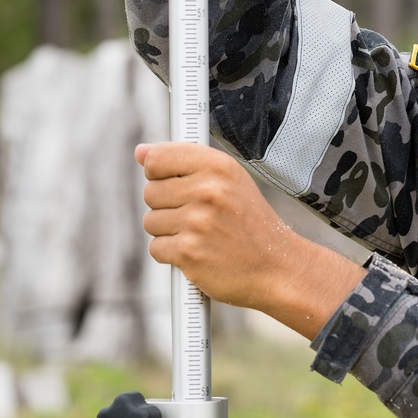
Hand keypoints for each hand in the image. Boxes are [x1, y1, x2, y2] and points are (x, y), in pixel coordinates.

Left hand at [135, 142, 362, 339]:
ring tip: (200, 235)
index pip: (157, 158)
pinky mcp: (189, 252)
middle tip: (197, 215)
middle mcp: (208, 190)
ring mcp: (197, 222)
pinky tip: (198, 252)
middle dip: (167, 206)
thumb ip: (185, 161)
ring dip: (169, 232)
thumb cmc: (249, 221)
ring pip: (151, 221)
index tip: (172, 182)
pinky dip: (172, 254)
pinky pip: (156, 248)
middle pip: (150, 192)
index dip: (158, 172)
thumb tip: (141, 151)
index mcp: (218, 165)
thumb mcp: (229, 180)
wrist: (276, 266)